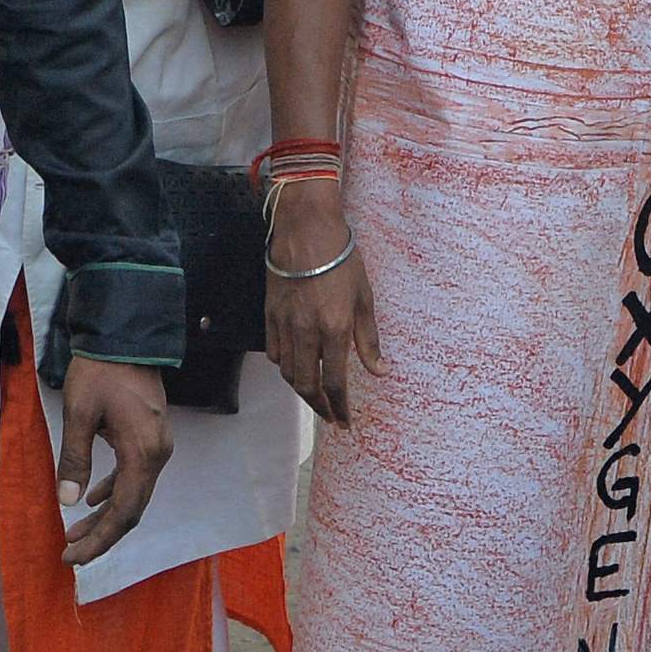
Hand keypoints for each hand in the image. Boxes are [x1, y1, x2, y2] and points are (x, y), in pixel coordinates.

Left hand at [57, 355, 171, 563]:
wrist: (126, 336)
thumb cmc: (101, 371)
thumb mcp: (79, 414)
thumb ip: (74, 458)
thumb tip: (68, 501)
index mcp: (143, 454)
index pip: (124, 512)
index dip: (100, 540)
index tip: (73, 557)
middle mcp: (157, 456)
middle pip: (132, 510)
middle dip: (101, 535)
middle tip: (71, 554)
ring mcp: (157, 447)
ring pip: (133, 495)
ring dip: (105, 517)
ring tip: (74, 533)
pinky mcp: (150, 438)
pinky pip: (134, 476)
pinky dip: (114, 492)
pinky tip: (93, 500)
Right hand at [265, 176, 376, 426]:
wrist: (306, 229)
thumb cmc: (342, 259)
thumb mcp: (364, 298)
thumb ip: (369, 339)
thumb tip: (380, 372)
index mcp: (334, 329)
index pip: (334, 382)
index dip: (340, 408)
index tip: (345, 422)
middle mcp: (307, 332)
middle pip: (307, 386)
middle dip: (319, 407)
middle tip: (330, 417)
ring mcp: (285, 324)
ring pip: (288, 373)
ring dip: (301, 390)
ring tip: (315, 396)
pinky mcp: (270, 315)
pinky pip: (275, 352)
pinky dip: (285, 367)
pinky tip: (296, 367)